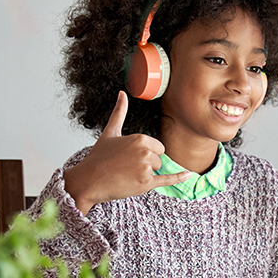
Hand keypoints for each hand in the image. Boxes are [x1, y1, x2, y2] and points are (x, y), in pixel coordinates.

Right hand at [64, 92, 190, 213]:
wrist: (88, 181)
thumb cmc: (98, 158)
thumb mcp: (110, 132)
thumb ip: (119, 113)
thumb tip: (122, 93)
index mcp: (140, 138)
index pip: (158, 147)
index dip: (146, 153)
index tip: (130, 157)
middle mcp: (145, 152)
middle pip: (159, 159)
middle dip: (147, 164)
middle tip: (126, 167)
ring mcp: (146, 168)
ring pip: (158, 170)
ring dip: (146, 174)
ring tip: (127, 175)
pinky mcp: (145, 184)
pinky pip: (167, 180)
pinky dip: (178, 178)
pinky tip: (188, 174)